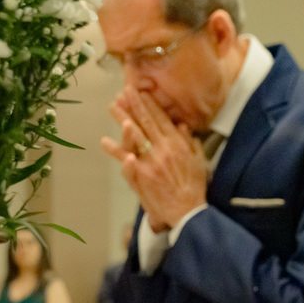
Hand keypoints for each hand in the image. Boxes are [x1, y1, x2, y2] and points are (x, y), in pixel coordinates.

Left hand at [99, 88, 207, 229]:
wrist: (188, 211)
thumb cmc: (194, 188)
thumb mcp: (198, 161)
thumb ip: (190, 142)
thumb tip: (183, 125)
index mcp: (178, 145)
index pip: (162, 120)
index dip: (151, 105)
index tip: (142, 92)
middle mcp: (164, 150)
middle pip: (146, 123)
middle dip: (135, 105)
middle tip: (124, 91)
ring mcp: (151, 162)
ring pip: (134, 135)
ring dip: (122, 119)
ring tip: (113, 106)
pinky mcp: (142, 176)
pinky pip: (125, 160)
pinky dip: (115, 150)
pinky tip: (105, 141)